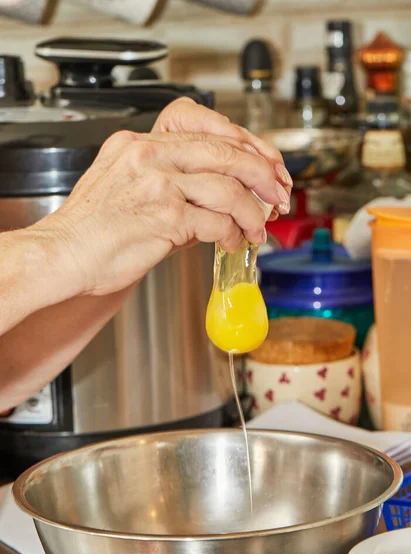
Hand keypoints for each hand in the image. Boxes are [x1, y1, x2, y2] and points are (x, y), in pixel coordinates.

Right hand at [31, 99, 291, 297]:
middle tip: (279, 195)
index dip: (246, 146)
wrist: (62, 255)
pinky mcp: (164, 218)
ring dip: (252, 212)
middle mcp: (149, 156)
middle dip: (263, 175)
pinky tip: (233, 242)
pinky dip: (234, 233)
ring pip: (229, 188)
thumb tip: (220, 196)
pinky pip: (217, 221)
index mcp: (140, 142)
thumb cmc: (92, 229)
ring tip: (257, 229)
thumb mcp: (125, 185)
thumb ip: (171, 182)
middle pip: (227, 152)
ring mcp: (158, 185)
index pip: (208, 129)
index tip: (265, 165)